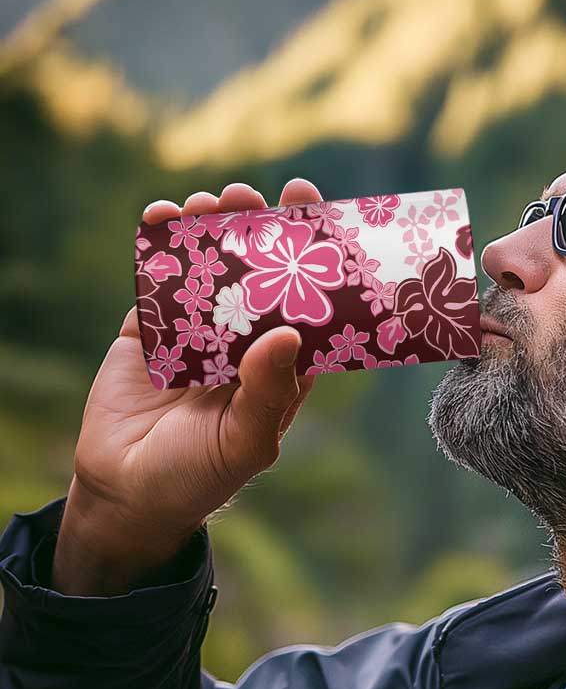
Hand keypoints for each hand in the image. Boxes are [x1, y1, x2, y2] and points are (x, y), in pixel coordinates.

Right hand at [52, 178, 324, 594]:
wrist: (126, 493)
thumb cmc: (200, 476)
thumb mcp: (245, 442)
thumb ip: (268, 392)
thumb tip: (287, 334)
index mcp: (281, 365)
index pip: (305, 303)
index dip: (313, 259)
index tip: (316, 213)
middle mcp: (244, 340)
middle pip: (257, 273)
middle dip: (256, 229)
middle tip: (252, 195)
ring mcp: (196, 330)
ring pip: (208, 267)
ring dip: (209, 229)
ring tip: (209, 203)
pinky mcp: (149, 328)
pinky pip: (156, 279)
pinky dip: (158, 246)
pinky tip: (161, 217)